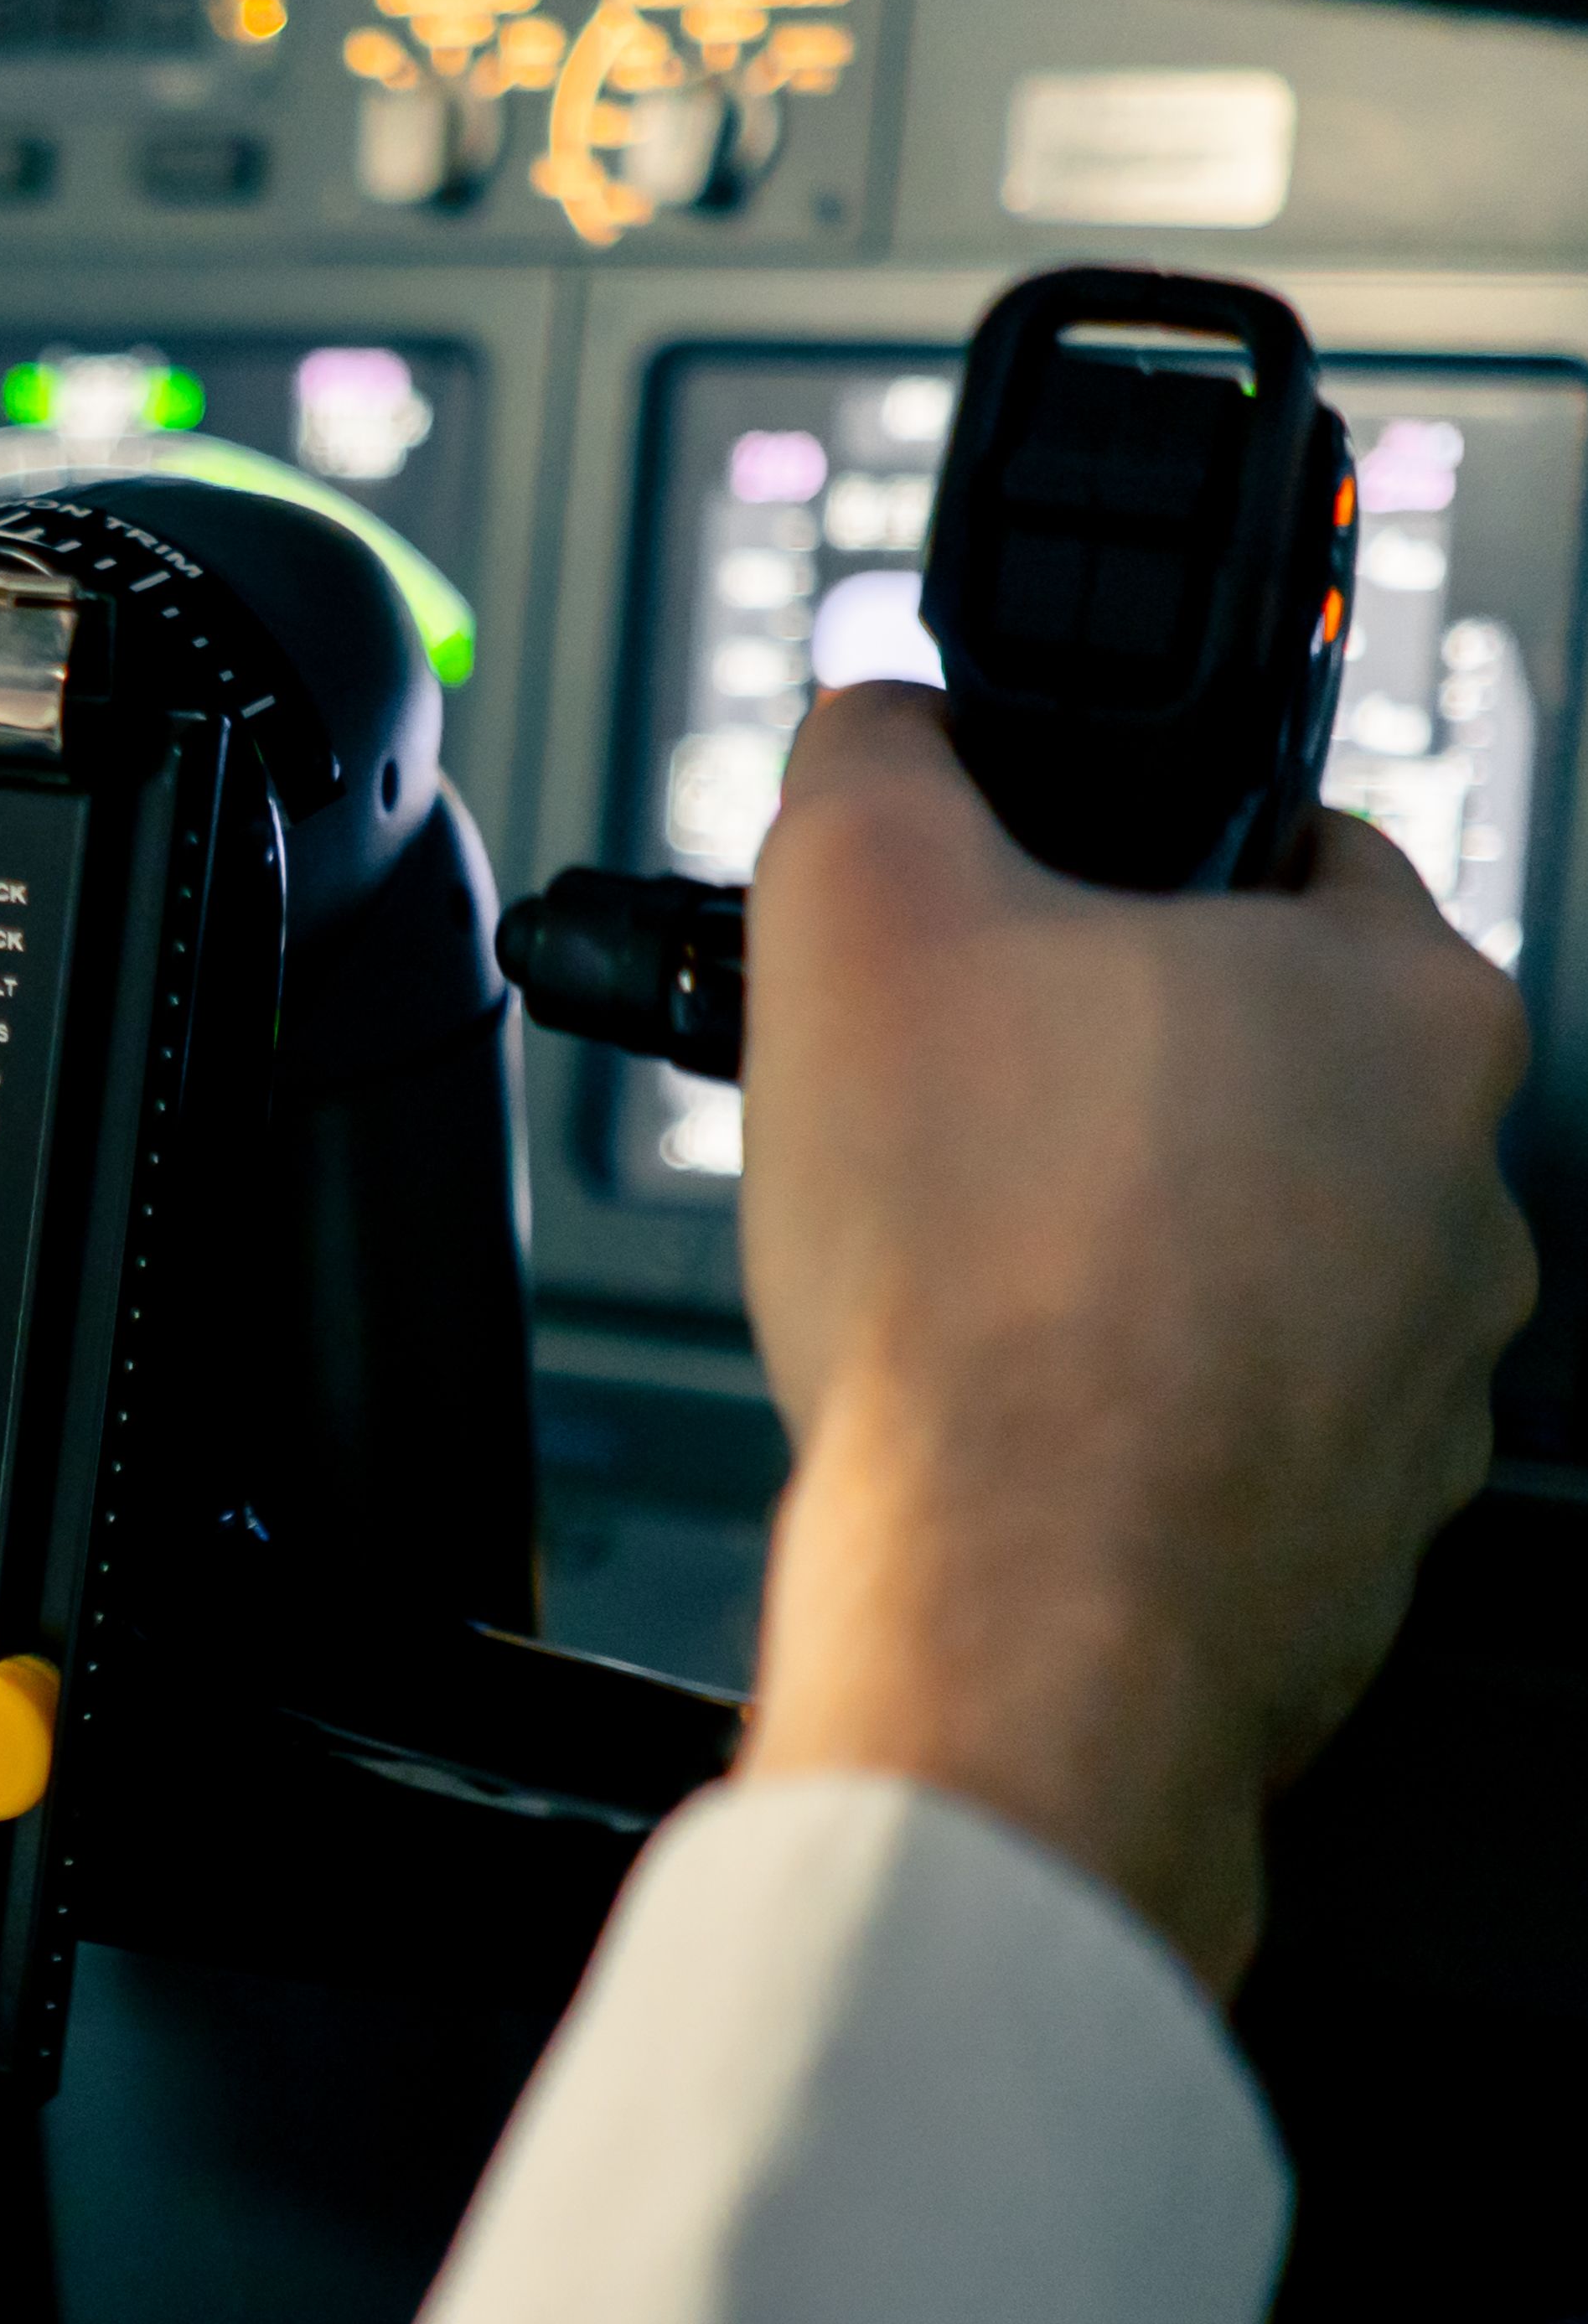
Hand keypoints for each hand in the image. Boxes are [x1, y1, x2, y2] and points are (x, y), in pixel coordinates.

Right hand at [733, 684, 1534, 1993]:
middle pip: (1262, 1067)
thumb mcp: (857, 906)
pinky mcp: (1357, 1528)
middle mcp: (1465, 1186)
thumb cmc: (983, 1278)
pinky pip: (1229, 1423)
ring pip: (1253, 1256)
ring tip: (956, 1277)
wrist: (1018, 1595)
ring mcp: (1425, 1377)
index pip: (1293, 851)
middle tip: (947, 1108)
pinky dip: (1125, 1411)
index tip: (1020, 916)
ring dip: (1121, 1252)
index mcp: (1403, 1002)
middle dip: (1101, 1079)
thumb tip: (884, 727)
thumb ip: (876, 765)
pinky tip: (1006, 1413)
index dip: (1125, 865)